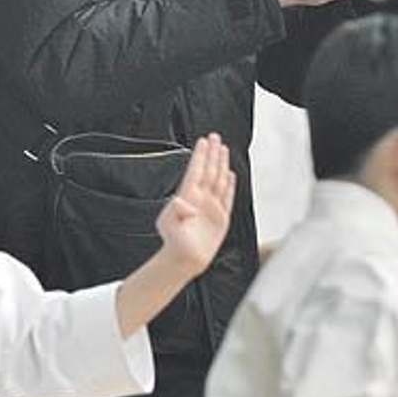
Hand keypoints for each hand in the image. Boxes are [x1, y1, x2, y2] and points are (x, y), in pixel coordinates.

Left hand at [155, 134, 236, 279]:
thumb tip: (185, 202)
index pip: (196, 170)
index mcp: (188, 197)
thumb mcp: (167, 223)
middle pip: (208, 170)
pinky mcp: (221, 216)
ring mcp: (211, 206)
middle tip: (215, 137)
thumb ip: (175, 210)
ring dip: (220, 164)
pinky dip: (229, 185)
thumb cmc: (174, 242)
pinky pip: (227, 196)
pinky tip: (230, 174)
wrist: (185, 259)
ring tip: (223, 149)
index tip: (204, 141)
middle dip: (212, 153)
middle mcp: (200, 199)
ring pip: (218, 179)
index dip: (201, 155)